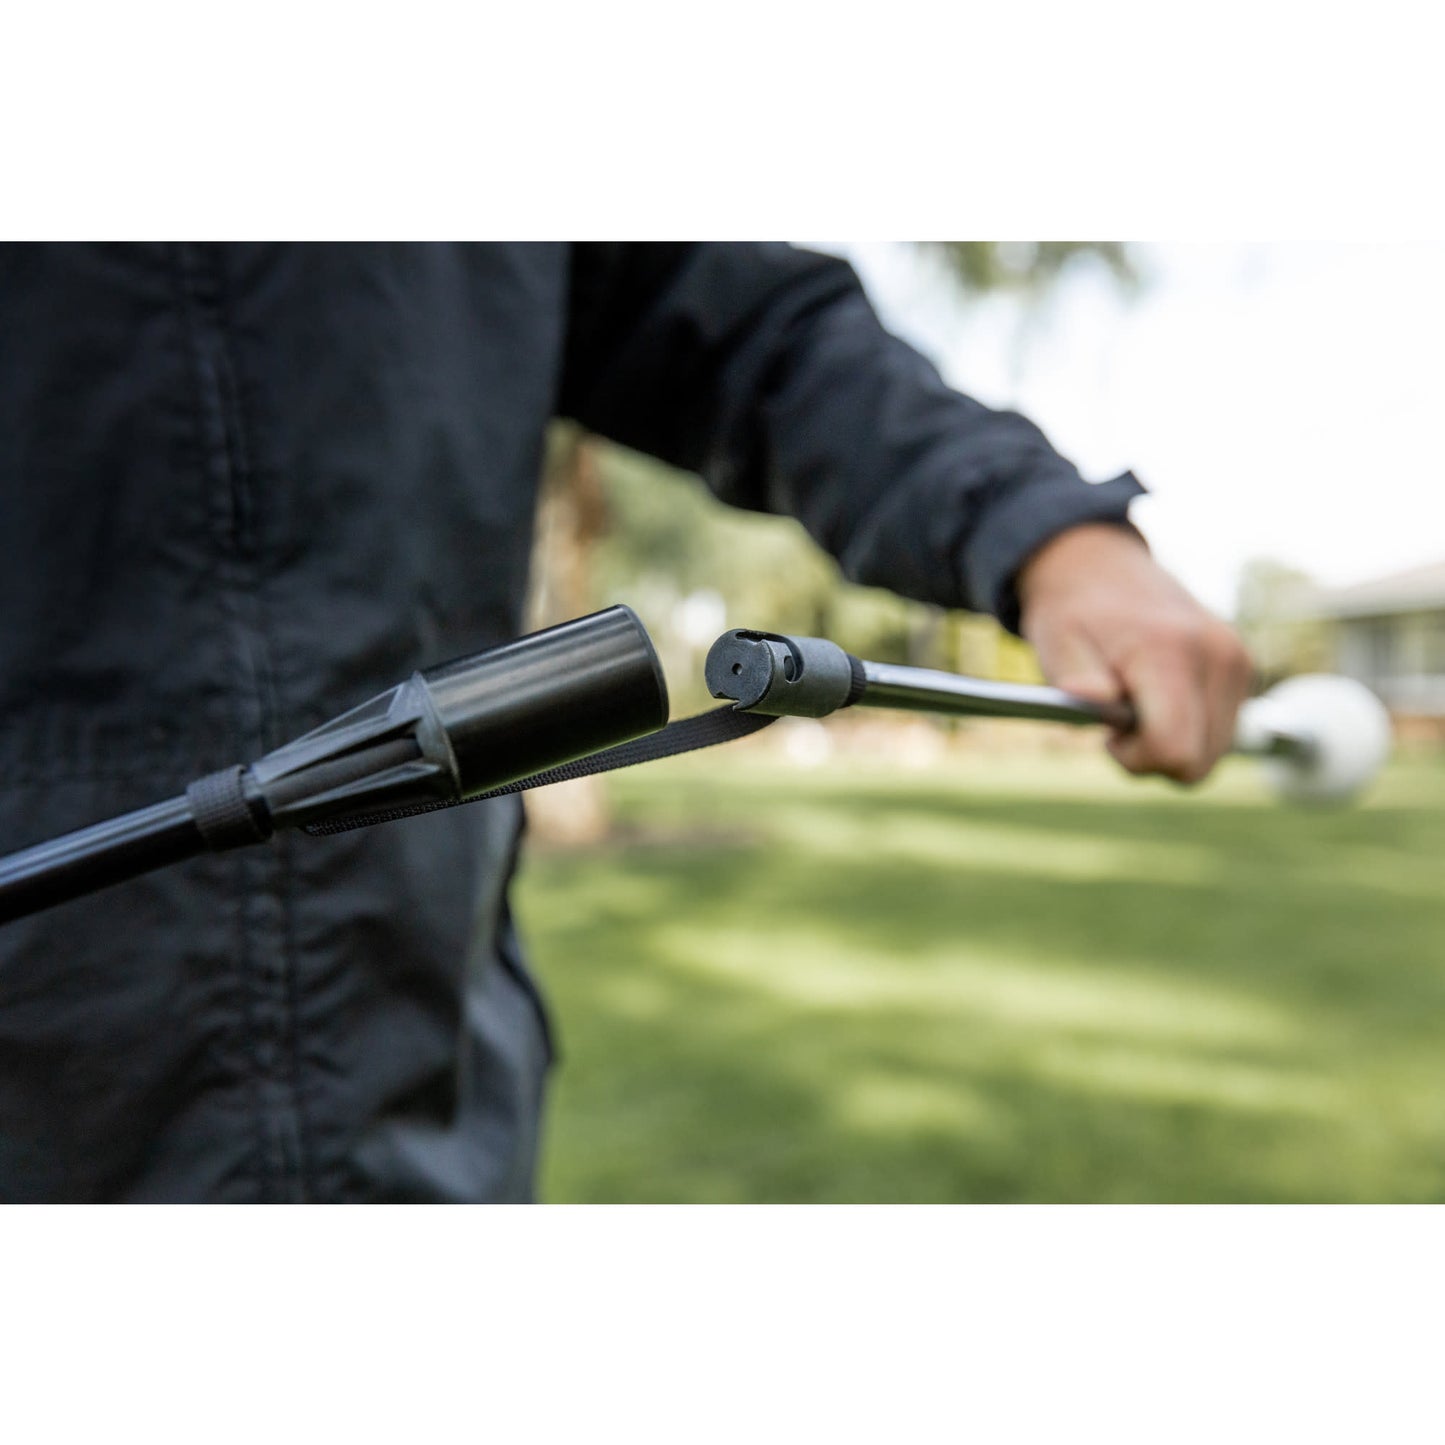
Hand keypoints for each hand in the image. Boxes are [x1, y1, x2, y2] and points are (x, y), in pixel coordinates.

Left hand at [1015, 524, 1254, 783]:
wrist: (1100, 566)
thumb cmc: (1073, 613)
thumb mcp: (1057, 644)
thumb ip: (1075, 678)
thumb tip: (1092, 697)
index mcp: (1169, 650)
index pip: (1175, 749)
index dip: (1136, 759)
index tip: (1108, 736)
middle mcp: (1216, 655)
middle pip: (1198, 763)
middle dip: (1153, 757)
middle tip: (1118, 723)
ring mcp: (1236, 661)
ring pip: (1214, 753)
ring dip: (1172, 745)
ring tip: (1138, 705)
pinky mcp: (1243, 666)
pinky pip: (1221, 731)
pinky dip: (1190, 728)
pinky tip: (1160, 697)